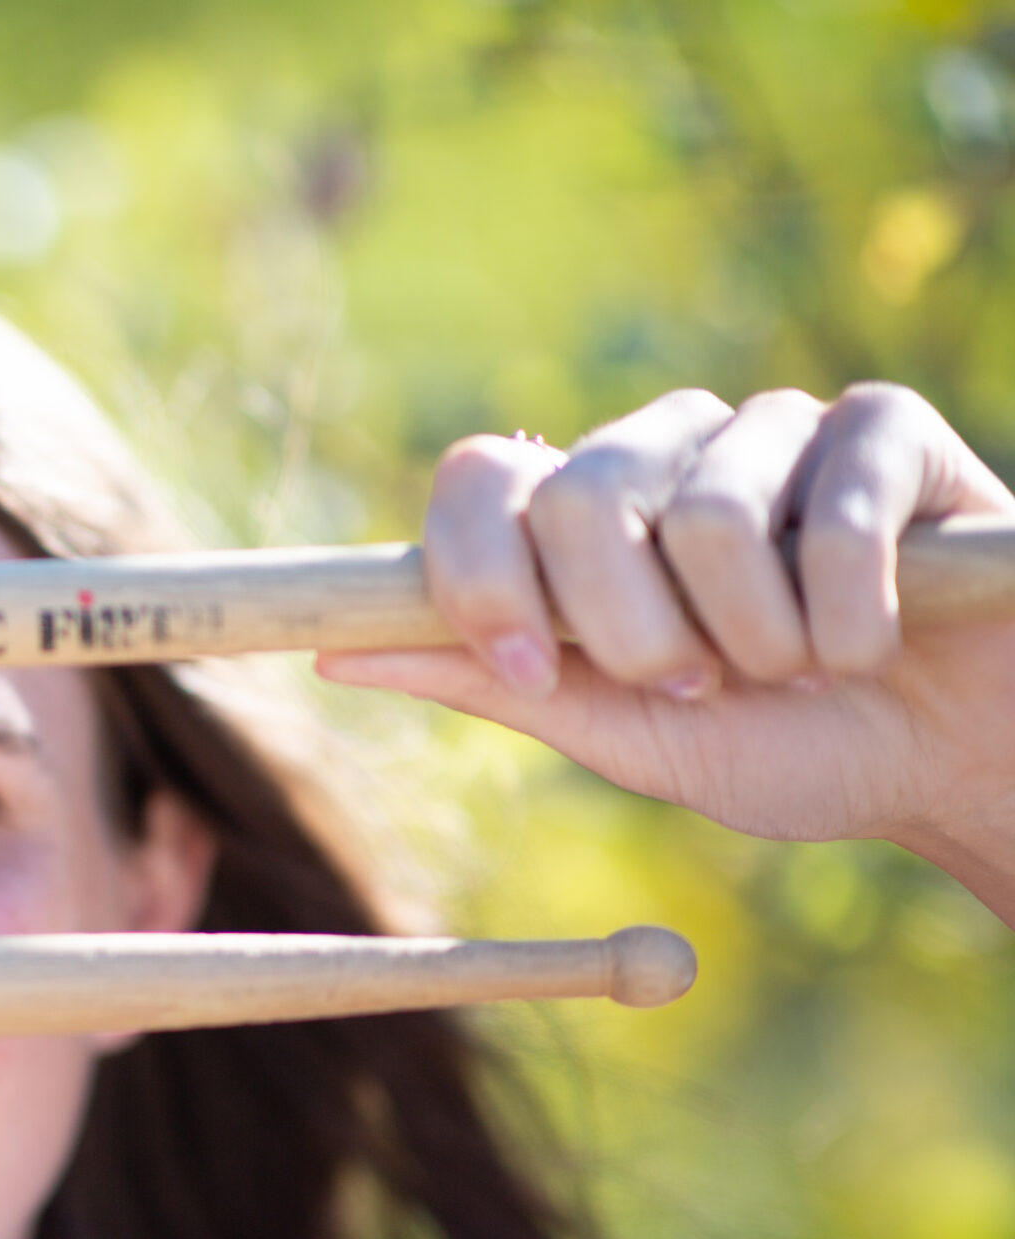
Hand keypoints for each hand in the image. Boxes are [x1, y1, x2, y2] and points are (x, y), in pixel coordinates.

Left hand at [317, 385, 1014, 910]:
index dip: (478, 571)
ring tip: (798, 667)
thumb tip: (336, 655)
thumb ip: (493, 684)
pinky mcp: (881, 428)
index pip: (478, 479)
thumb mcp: (621, 735)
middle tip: (695, 683)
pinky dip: (851, 614)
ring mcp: (769, 429)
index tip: (521, 666)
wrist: (948, 764)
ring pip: (709, 514)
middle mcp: (661, 454)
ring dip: (758, 638)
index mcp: (581, 522)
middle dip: (629, 629)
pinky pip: (834, 506)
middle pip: (579, 492)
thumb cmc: (784, 746)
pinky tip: (874, 639)